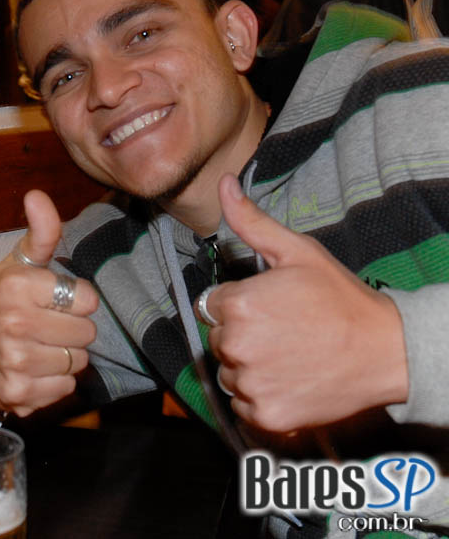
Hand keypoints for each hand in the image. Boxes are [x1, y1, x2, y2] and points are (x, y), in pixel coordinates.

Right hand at [0, 190, 98, 416]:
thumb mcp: (16, 266)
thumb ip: (40, 233)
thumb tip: (37, 195)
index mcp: (16, 286)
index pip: (87, 298)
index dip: (77, 300)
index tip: (57, 301)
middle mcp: (14, 324)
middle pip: (86, 332)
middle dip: (73, 329)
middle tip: (49, 327)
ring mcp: (16, 363)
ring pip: (79, 361)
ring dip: (66, 356)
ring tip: (42, 347)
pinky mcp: (19, 395)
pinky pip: (66, 388)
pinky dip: (55, 381)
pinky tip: (35, 369)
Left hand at [204, 174, 407, 431]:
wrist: (387, 351)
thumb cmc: (341, 299)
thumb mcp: (297, 252)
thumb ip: (251, 221)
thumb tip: (223, 184)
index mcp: (237, 305)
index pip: (214, 305)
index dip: (241, 304)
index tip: (273, 307)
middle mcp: (235, 346)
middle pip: (219, 339)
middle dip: (243, 334)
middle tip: (285, 331)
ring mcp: (250, 384)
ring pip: (229, 373)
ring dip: (249, 366)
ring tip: (290, 355)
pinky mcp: (265, 415)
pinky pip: (243, 405)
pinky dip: (261, 397)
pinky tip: (290, 380)